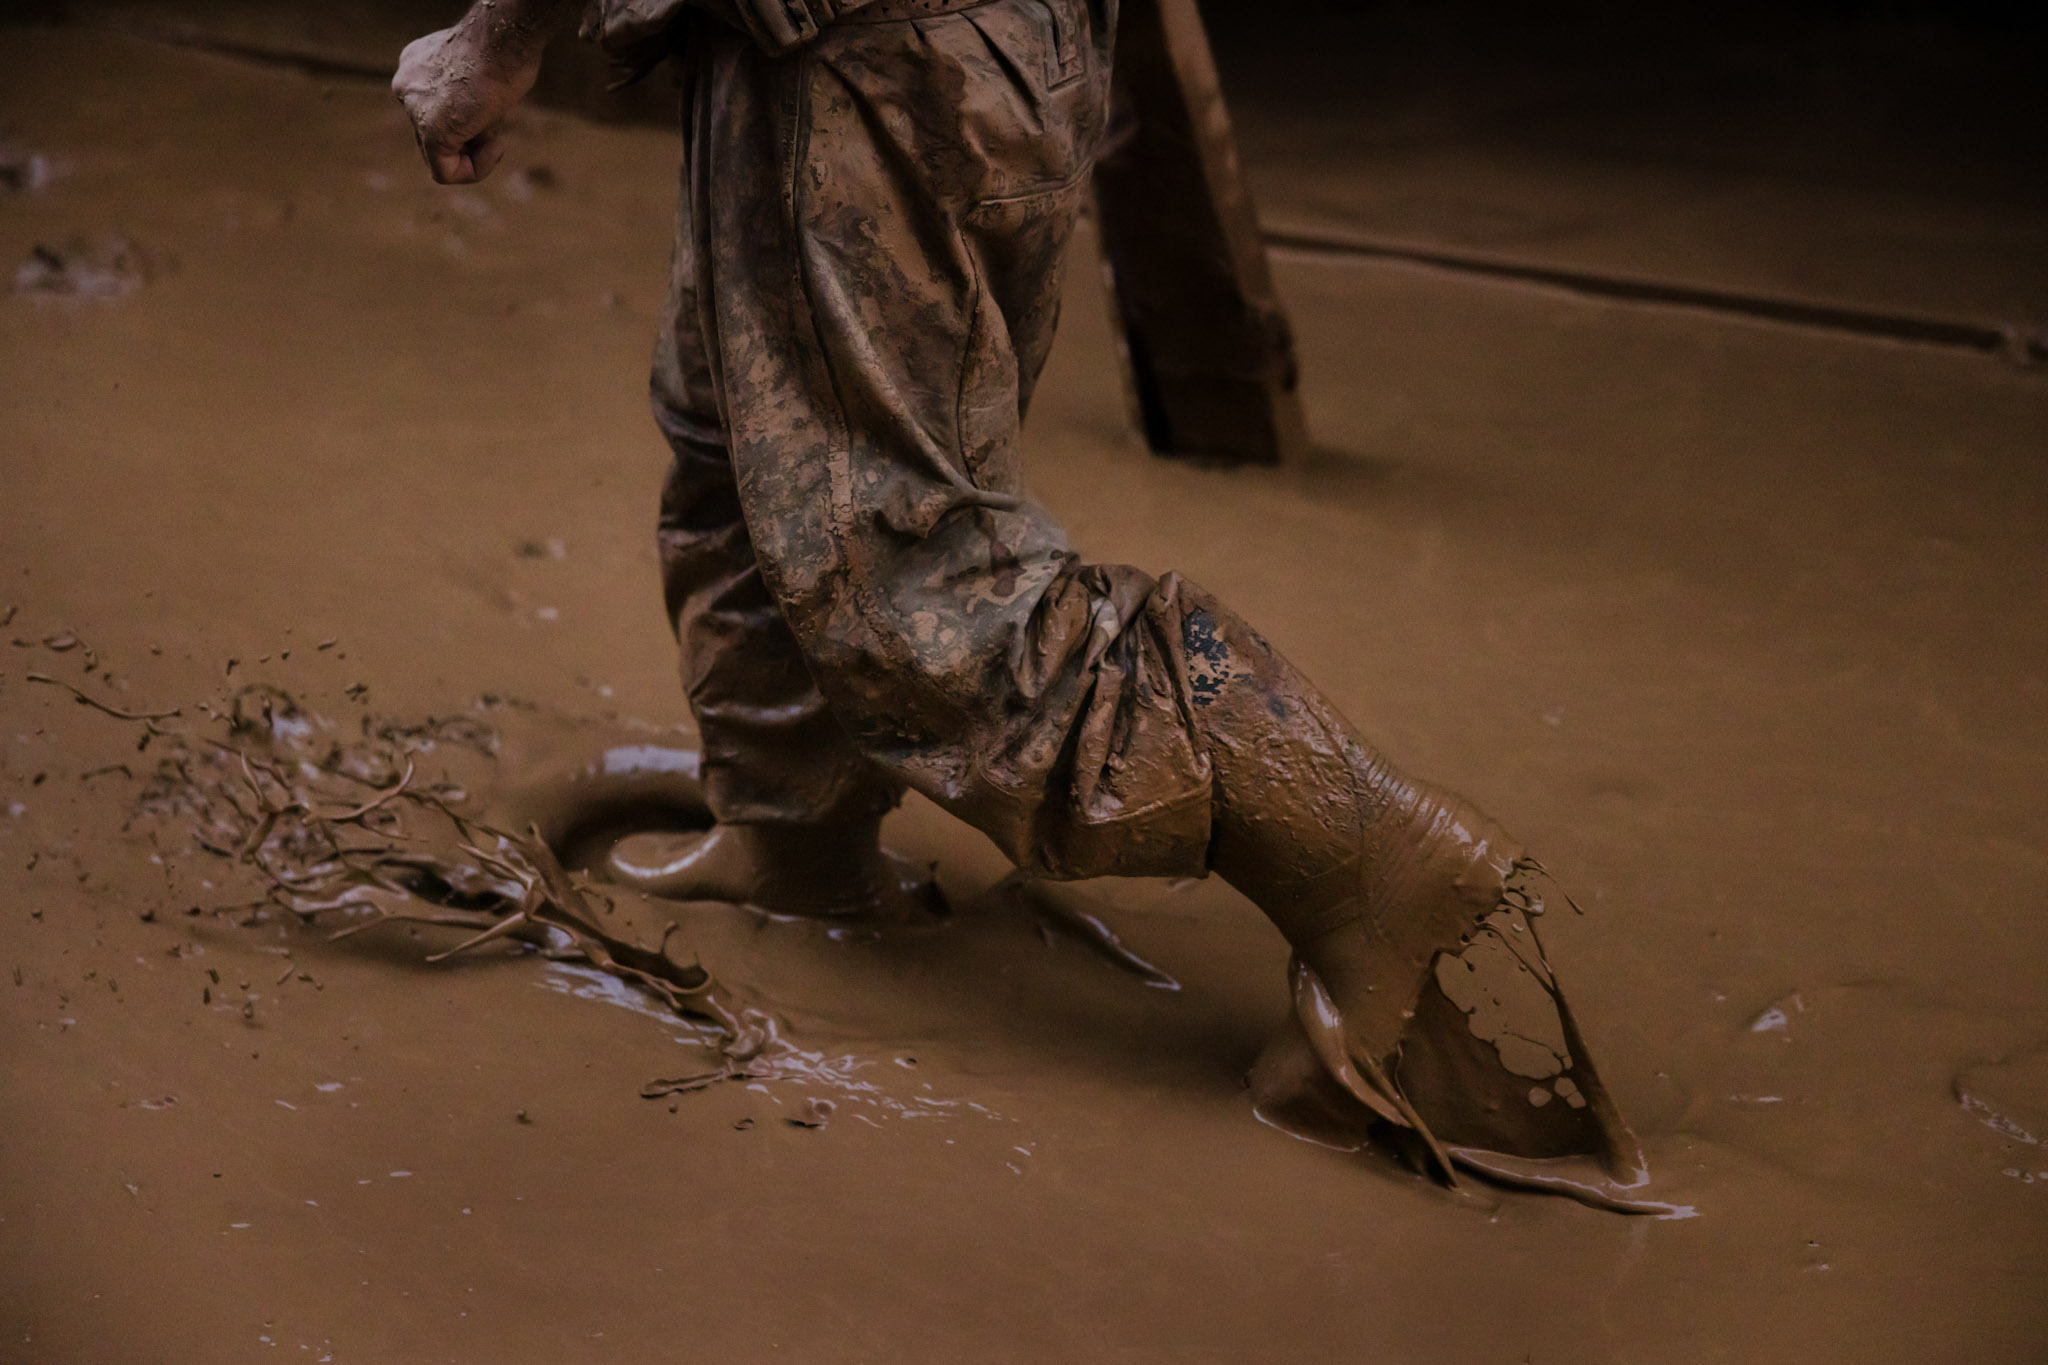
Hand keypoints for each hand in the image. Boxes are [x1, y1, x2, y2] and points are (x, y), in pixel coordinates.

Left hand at [392, 24, 541, 184]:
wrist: (502, 40)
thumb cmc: (503, 51)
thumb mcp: (479, 74)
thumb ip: (467, 100)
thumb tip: (479, 129)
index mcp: (415, 70)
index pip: (434, 113)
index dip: (469, 122)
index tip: (490, 109)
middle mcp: (406, 88)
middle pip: (435, 136)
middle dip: (470, 139)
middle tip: (494, 120)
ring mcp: (414, 110)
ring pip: (440, 157)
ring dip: (475, 154)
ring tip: (495, 128)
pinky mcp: (431, 133)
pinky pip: (446, 173)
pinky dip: (475, 170)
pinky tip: (495, 147)